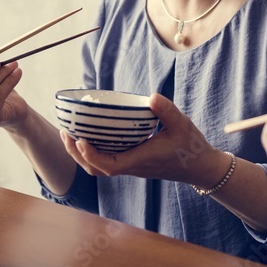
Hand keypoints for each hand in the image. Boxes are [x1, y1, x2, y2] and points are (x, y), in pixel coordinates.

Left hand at [60, 93, 229, 187]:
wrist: (200, 166)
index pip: (109, 166)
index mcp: (141, 160)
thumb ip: (166, 110)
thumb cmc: (191, 146)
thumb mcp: (182, 124)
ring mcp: (132, 166)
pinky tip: (90, 135)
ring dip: (81, 154)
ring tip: (70, 134)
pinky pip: (106, 162)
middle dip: (77, 154)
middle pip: (96, 169)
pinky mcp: (133, 163)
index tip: (80, 139)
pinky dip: (92, 152)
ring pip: (99, 168)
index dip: (91, 155)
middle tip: (65, 132)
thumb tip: (151, 97)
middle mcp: (133, 166)